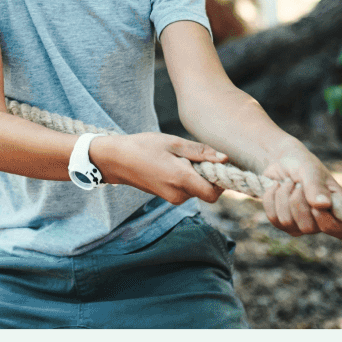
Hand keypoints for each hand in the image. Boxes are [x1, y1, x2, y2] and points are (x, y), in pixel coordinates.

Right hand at [86, 132, 226, 204]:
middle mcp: (179, 194)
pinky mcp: (167, 197)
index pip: (214, 193)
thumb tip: (224, 159)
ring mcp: (172, 198)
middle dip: (207, 176)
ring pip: (196, 190)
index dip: (220, 181)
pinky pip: (186, 190)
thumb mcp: (173, 143)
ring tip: (179, 158)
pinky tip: (173, 164)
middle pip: (207, 191)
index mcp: (182, 179)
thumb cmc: (144, 146)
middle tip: (195, 156)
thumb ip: (201, 152)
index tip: (217, 164)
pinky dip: (187, 179)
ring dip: (196, 176)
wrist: (116, 160)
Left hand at [258, 142, 341, 239]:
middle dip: (298, 201)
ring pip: (288, 222)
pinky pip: (273, 218)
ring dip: (283, 196)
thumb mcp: (311, 169)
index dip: (329, 223)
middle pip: (309, 227)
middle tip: (298, 184)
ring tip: (288, 182)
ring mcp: (301, 225)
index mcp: (338, 208)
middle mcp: (321, 221)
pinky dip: (271, 198)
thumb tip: (323, 205)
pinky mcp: (283, 224)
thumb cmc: (303, 164)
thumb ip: (317, 186)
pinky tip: (276, 187)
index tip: (316, 206)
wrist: (282, 161)